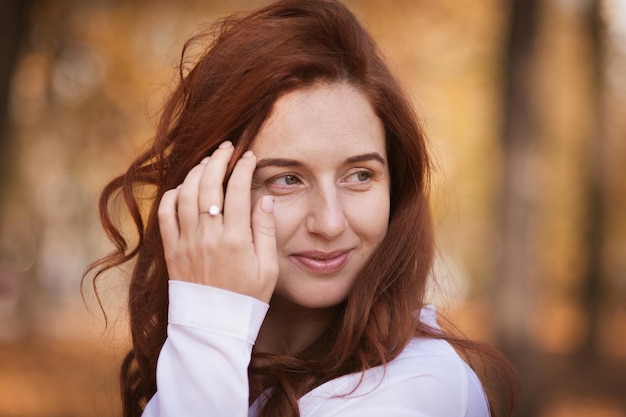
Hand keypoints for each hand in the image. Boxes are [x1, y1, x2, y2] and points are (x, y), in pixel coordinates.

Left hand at [158, 141, 278, 302]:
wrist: (213, 327)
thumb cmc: (246, 299)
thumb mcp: (268, 269)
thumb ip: (265, 231)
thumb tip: (265, 199)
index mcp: (236, 239)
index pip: (238, 189)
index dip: (243, 167)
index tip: (249, 156)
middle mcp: (208, 235)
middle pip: (208, 184)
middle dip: (218, 159)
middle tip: (226, 148)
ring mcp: (186, 242)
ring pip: (185, 193)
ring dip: (195, 172)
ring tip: (207, 163)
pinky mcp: (171, 251)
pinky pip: (165, 214)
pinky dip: (172, 196)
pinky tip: (182, 189)